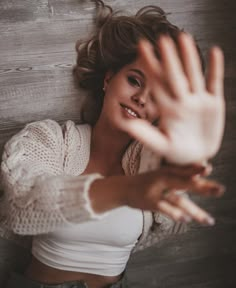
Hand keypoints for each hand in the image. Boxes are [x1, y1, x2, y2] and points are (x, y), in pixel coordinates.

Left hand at [122, 33, 224, 163]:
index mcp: (167, 108)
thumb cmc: (174, 152)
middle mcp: (181, 100)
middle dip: (169, 58)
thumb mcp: (160, 145)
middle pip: (175, 75)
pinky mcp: (213, 103)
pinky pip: (214, 83)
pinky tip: (214, 52)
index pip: (157, 83)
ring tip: (184, 37)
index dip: (150, 66)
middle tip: (162, 38)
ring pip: (194, 74)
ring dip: (189, 57)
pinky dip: (215, 69)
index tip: (141, 48)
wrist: (193, 158)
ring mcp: (198, 100)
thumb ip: (145, 135)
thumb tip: (126, 124)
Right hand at [126, 164, 224, 224]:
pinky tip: (184, 219)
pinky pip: (164, 208)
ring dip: (195, 211)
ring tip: (209, 220)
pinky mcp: (150, 202)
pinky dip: (174, 214)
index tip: (209, 169)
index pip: (185, 170)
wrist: (124, 187)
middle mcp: (163, 179)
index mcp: (167, 172)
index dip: (197, 170)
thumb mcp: (162, 175)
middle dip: (204, 187)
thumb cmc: (147, 182)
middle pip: (186, 183)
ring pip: (178, 200)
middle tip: (220, 190)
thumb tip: (202, 180)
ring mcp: (156, 191)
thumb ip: (180, 177)